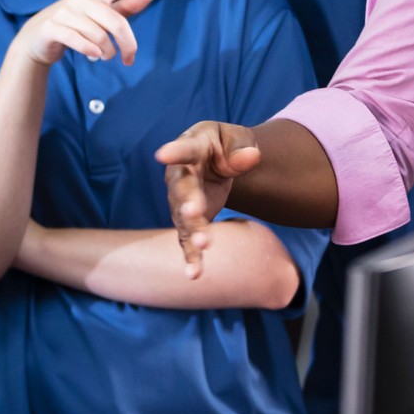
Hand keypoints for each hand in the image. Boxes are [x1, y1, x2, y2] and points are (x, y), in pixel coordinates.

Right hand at [15, 0, 159, 67]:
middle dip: (127, 43)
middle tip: (129, 58)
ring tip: (105, 56)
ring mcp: (64, 13)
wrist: (38, 39)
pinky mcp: (52, 28)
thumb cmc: (76, 25)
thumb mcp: (101, 14)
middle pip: (114, 21)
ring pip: (98, 34)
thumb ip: (126, 4)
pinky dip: (89, 50)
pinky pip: (77, 40)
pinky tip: (94, 55)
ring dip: (106, 51)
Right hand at [155, 121, 262, 275]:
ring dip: (193, 231)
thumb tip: (251, 157)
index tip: (162, 154)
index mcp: (192, 147)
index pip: (184, 149)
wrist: (217, 162)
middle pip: (181, 189)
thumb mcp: (238, 138)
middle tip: (193, 211)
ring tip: (204, 244)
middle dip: (187, 201)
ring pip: (184, 219)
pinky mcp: (188, 223)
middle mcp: (180, 176)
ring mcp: (180, 201)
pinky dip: (191, 257)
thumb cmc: (225, 145)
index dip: (174, 152)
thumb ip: (243, 147)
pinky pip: (188, 241)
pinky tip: (194, 274)